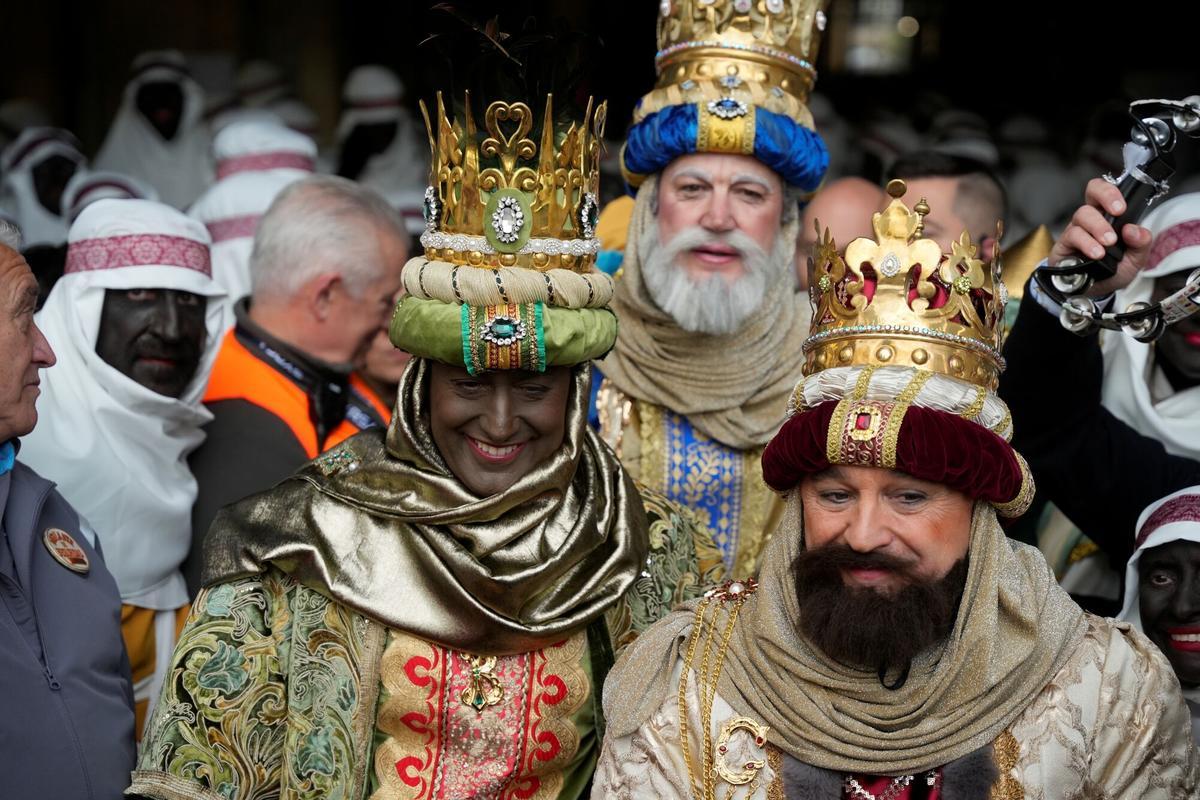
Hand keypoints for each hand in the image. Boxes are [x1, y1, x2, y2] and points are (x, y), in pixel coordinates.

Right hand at [1049, 178, 1152, 296]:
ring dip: (1098, 227)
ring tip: (1108, 243)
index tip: (1122, 207)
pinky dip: (1086, 243)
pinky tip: (1096, 253)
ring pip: (1083, 214)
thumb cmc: (1112, 271)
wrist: (1094, 293)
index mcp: (1109, 216)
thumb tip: (1134, 230)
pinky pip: (1073, 235)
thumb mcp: (1135, 260)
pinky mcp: (1064, 244)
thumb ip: (1141, 244)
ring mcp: (1077, 230)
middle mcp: (1092, 219)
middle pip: (1092, 191)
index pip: (1107, 191)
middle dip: (1106, 196)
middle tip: (1118, 212)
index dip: (1112, 191)